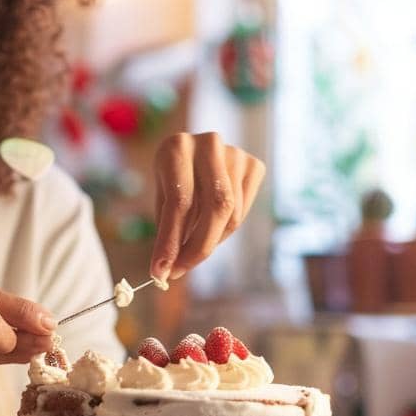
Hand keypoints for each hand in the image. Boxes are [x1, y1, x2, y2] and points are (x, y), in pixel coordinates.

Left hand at [150, 132, 265, 281]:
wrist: (194, 152)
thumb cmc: (173, 179)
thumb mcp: (162, 197)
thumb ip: (167, 229)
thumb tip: (166, 271)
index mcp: (177, 147)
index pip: (179, 201)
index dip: (171, 240)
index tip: (161, 271)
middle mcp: (209, 143)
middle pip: (216, 207)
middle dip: (199, 247)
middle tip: (181, 271)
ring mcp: (236, 152)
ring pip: (232, 214)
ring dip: (212, 240)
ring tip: (194, 243)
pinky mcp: (254, 164)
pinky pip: (243, 211)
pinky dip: (227, 229)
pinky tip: (213, 225)